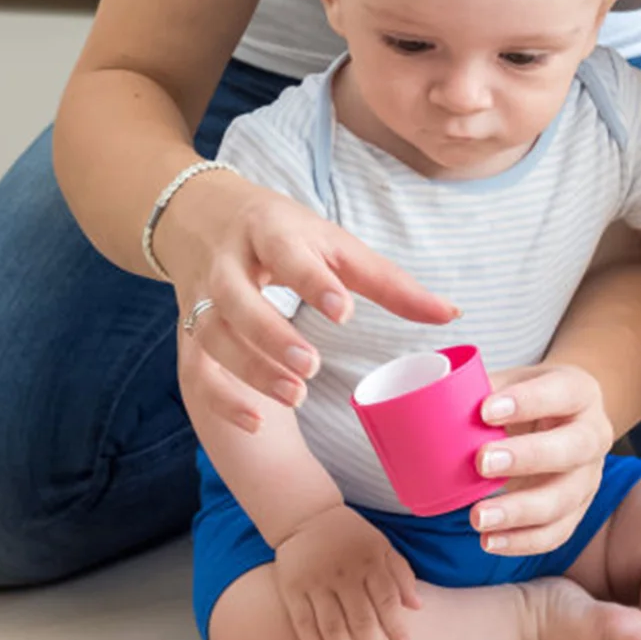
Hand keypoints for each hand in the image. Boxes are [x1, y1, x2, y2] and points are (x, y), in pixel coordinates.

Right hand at [158, 171, 459, 431]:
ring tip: (296, 396)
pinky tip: (256, 422)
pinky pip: (195, 368)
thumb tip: (452, 314)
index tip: (343, 311)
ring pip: (212, 335)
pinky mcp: (188, 329)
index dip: (314, 281)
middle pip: (237, 298)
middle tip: (312, 366)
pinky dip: (221, 398)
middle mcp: (228, 262)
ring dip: (250, 369)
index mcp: (271, 231)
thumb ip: (391, 283)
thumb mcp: (337, 246)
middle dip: (270, 334)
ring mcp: (201, 296)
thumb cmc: (285, 234)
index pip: (288, 253)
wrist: (202, 216)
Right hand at [272, 504, 421, 639]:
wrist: (305, 515)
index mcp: (369, 562)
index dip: (396, 627)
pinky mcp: (292, 590)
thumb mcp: (382, 545)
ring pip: (331, 626)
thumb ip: (401, 574)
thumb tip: (418, 607)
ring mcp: (316, 584)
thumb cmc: (351, 535)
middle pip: (360, 619)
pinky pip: (302, 622)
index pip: (386, 600)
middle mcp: (343, 575)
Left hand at [467, 364, 614, 556]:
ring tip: (478, 516)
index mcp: (580, 392)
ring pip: (564, 500)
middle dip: (527, 457)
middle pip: (573, 449)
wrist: (564, 420)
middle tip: (482, 462)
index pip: (562, 393)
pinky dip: (522, 541)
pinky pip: (556, 532)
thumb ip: (482, 389)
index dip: (528, 402)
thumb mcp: (514, 382)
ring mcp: (589, 478)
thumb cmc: (529, 400)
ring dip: (520, 511)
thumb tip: (433, 400)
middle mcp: (594, 435)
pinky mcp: (577, 510)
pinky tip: (490, 541)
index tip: (486, 410)